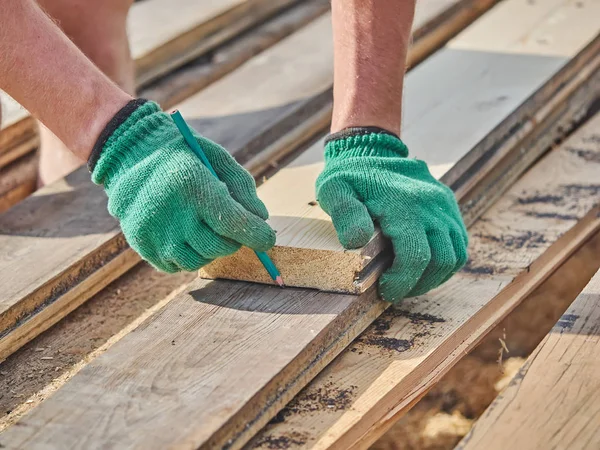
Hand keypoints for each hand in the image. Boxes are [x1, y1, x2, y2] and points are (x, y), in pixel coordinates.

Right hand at [90, 100, 274, 271]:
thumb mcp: (216, 157)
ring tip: (203, 226)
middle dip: (234, 239)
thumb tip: (261, 219)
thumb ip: (242, 187)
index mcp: (193, 186)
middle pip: (221, 246)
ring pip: (200, 261)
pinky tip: (184, 234)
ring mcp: (155, 234)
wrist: (130, 155)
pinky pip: (178, 266)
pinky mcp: (143, 246)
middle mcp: (172, 214)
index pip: (235, 224)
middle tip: (231, 225)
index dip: (258, 236)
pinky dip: (188, 255)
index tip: (268, 239)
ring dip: (210, 248)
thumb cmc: (183, 156)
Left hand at [316, 128, 467, 302]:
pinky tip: (422, 266)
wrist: (370, 149)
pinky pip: (458, 243)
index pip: (416, 255)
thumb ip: (345, 214)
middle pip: (440, 260)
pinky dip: (445, 261)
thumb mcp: (334, 190)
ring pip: (455, 255)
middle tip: (396, 289)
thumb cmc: (349, 176)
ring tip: (409, 281)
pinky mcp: (449, 206)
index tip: (387, 290)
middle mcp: (430, 204)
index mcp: (403, 204)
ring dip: (434, 276)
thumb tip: (357, 241)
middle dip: (418, 283)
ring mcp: (444, 205)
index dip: (403, 281)